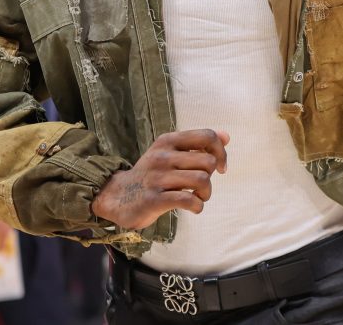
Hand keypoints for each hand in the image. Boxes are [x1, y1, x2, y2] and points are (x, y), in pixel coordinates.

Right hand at [91, 128, 228, 230]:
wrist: (117, 196)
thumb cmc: (151, 174)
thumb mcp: (170, 152)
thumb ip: (197, 144)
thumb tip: (226, 136)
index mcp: (168, 141)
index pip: (206, 136)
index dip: (221, 152)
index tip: (220, 167)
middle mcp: (162, 156)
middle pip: (207, 161)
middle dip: (212, 177)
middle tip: (202, 186)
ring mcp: (157, 177)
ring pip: (201, 180)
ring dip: (206, 193)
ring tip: (198, 197)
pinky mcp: (154, 199)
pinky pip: (188, 200)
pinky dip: (198, 206)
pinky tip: (193, 207)